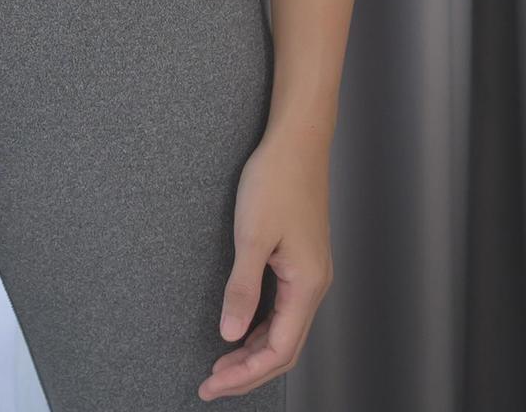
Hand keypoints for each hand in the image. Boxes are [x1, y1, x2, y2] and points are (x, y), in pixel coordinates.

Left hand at [199, 125, 331, 399]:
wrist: (297, 142)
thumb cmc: (277, 180)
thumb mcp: (251, 235)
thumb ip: (242, 289)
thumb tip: (230, 334)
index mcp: (307, 285)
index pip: (278, 351)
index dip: (245, 374)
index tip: (213, 384)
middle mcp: (314, 285)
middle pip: (284, 349)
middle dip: (248, 373)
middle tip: (212, 384)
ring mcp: (309, 274)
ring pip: (284, 331)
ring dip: (253, 353)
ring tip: (221, 366)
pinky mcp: (300, 262)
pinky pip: (283, 310)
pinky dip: (260, 328)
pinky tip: (240, 331)